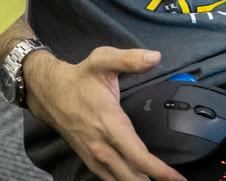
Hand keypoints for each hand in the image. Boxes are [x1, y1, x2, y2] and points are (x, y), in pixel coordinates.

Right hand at [25, 47, 185, 180]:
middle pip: (131, 174)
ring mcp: (93, 154)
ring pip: (118, 179)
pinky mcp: (88, 157)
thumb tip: (155, 57)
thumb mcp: (102, 60)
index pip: (138, 155)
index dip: (159, 170)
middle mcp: (101, 144)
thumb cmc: (78, 78)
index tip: (177, 179)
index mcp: (110, 123)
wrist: (48, 91)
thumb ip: (130, 59)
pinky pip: (107, 177)